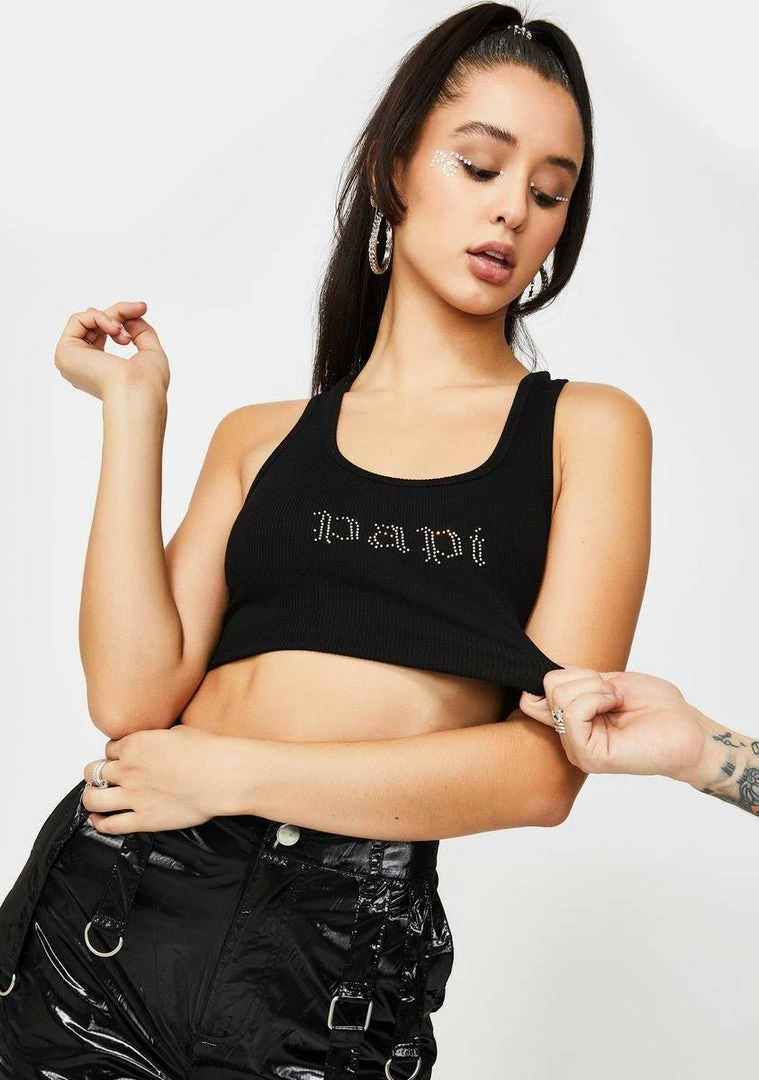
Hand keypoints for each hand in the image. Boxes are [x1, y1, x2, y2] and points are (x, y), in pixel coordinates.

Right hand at [54, 300, 169, 400]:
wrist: (139, 392)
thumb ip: (140, 331)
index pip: (104, 332)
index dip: (123, 317)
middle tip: (139, 309)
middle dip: (119, 313)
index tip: (142, 308)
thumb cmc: (149, 382)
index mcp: (100, 370)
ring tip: (124, 332)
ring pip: (87, 319)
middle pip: (95, 324)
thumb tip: (130, 316)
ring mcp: (71, 360)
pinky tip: (114, 330)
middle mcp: (82, 366)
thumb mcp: (150, 350)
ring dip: (111, 317)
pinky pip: (78, 320)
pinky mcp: (64, 353)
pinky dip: (99, 317)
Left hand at [82, 725, 244, 833]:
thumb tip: (161, 742)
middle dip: (96, 773)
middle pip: (93, 771)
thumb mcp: (180, 731)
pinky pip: (110, 825)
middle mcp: (128, 770)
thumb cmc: (208, 752)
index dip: (115, 754)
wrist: (223, 776)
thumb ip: (160, 739)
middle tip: (103, 778)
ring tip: (96, 798)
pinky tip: (99, 819)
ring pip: (92, 798)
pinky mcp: (143, 819)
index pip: (110, 749)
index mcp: (135, 745)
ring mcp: (133, 796)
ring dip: (91, 797)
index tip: (120, 758)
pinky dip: (100, 822)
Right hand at [518, 667, 707, 781]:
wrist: (688, 729)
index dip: (561, 675)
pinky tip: (614, 708)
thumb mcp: (609, 682)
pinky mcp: (589, 756)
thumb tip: (547, 675)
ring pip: (560, 696)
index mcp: (572, 720)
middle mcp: (569, 736)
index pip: (534, 694)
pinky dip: (596, 699)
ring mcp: (577, 748)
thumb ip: (576, 682)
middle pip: (549, 685)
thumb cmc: (657, 707)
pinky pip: (574, 712)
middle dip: (585, 677)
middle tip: (612, 695)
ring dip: (595, 688)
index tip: (593, 679)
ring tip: (617, 703)